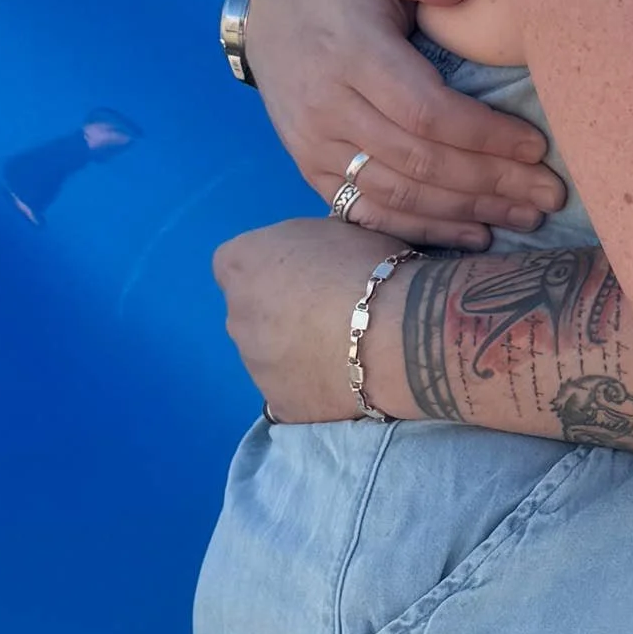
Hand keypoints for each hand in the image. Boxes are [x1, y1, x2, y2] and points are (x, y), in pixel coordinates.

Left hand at [215, 215, 399, 421]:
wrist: (397, 331)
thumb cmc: (366, 264)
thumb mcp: (330, 228)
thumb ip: (301, 244)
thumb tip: (307, 260)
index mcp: (239, 264)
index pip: (238, 265)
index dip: (272, 272)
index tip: (306, 277)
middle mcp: (235, 315)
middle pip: (251, 315)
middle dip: (279, 315)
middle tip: (328, 314)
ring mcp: (254, 366)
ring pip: (268, 357)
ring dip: (294, 353)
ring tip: (344, 352)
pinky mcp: (281, 405)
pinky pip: (291, 394)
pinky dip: (311, 389)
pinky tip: (345, 382)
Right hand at [241, 0, 560, 246]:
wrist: (266, 13)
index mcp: (352, 53)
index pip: (426, 110)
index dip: (485, 134)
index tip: (537, 146)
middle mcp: (329, 106)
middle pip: (420, 160)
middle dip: (491, 182)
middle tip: (550, 193)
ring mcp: (315, 144)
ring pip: (399, 193)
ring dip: (467, 212)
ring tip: (525, 217)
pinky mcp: (310, 169)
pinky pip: (367, 212)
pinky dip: (422, 229)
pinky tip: (473, 234)